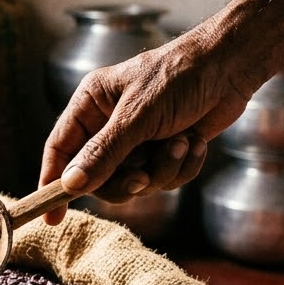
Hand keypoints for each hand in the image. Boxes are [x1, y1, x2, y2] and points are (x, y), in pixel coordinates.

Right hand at [39, 33, 251, 223]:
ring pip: (134, 182)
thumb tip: (70, 185)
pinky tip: (195, 141)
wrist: (232, 67)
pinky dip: (181, 167)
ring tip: (182, 141)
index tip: (51, 216)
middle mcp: (108, 124)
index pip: (60, 149)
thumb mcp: (138, 116)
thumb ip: (103, 153)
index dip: (53, 182)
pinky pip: (163, 180)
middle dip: (125, 180)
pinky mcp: (164, 150)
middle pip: (97, 177)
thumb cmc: (180, 77)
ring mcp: (137, 140)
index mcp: (91, 105)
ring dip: (162, 169)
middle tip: (143, 178)